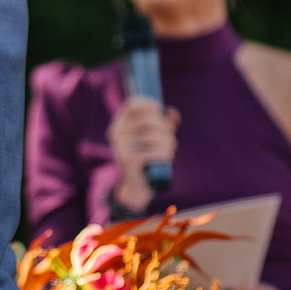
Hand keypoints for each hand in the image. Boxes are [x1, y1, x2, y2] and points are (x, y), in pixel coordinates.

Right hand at [105, 97, 179, 211]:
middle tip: (171, 137)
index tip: (160, 112)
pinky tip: (167, 156)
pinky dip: (164, 153)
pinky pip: (152, 152)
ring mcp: (121, 147)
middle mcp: (117, 133)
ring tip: (171, 148)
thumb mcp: (152, 138)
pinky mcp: (128, 160)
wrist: (135, 185)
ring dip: (167, 142)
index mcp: (120, 124)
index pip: (133, 104)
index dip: (150, 104)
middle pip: (147, 120)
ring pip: (151, 136)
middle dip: (164, 127)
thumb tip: (173, 114)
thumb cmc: (146, 156)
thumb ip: (163, 123)